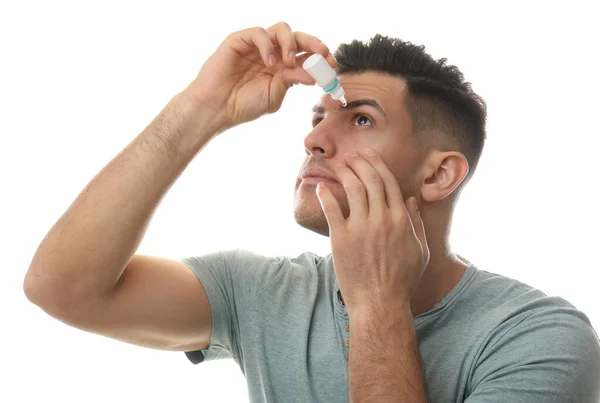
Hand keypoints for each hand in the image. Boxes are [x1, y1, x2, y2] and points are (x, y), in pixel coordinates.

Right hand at [183, 22, 335, 130]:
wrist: (217, 108)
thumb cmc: (243, 105)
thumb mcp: (274, 96)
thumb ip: (291, 81)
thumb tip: (313, 73)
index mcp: (282, 67)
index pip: (306, 55)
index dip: (320, 57)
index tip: (333, 64)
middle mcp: (272, 53)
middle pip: (298, 38)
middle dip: (313, 43)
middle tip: (323, 53)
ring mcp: (256, 46)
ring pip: (281, 29)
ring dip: (291, 43)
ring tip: (289, 62)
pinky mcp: (239, 40)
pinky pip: (259, 33)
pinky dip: (268, 45)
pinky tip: (269, 62)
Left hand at [315, 148, 429, 312]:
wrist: (379, 303)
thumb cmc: (401, 281)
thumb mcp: (420, 252)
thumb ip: (417, 224)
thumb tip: (410, 200)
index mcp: (400, 220)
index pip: (388, 182)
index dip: (377, 164)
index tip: (369, 155)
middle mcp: (382, 219)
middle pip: (370, 179)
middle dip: (360, 161)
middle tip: (351, 154)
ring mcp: (361, 228)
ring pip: (352, 189)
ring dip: (344, 172)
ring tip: (338, 164)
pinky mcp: (341, 239)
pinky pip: (332, 209)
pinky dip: (326, 195)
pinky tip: (321, 186)